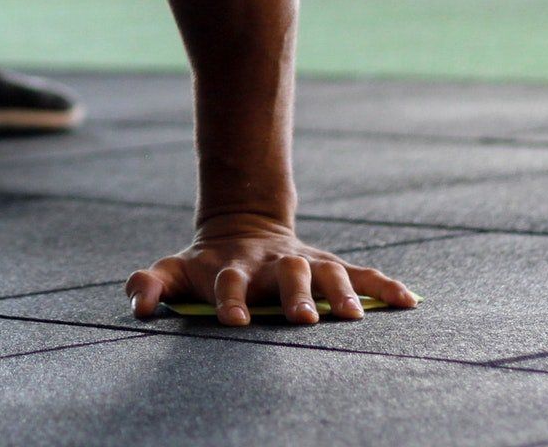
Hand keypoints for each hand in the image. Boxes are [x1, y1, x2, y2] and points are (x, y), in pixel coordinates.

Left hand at [124, 214, 417, 325]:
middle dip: (296, 295)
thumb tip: (138, 306)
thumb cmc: (205, 264)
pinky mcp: (329, 266)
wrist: (242, 227)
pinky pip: (362, 275)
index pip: (230, 281)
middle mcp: (274, 264)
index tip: (233, 320)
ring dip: (341, 292)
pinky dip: (385, 286)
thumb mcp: (174, 269)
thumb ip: (150, 283)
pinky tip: (410, 302)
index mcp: (234, 267)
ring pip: (328, 272)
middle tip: (303, 319)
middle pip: (288, 274)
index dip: (230, 298)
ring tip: (354, 317)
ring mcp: (305, 262)